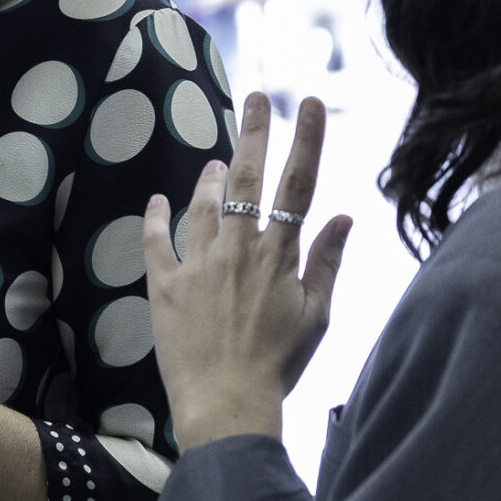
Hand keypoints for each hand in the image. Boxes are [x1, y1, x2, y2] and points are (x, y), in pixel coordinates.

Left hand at [141, 93, 354, 451]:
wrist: (228, 402)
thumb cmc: (280, 364)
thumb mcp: (317, 316)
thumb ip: (327, 262)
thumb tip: (344, 217)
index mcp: (278, 255)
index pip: (298, 185)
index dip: (306, 140)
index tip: (310, 104)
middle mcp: (237, 250)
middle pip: (246, 179)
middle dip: (253, 133)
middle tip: (256, 98)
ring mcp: (198, 265)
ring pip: (202, 205)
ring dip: (207, 177)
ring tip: (212, 160)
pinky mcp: (165, 286)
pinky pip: (156, 242)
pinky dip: (156, 217)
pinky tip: (157, 200)